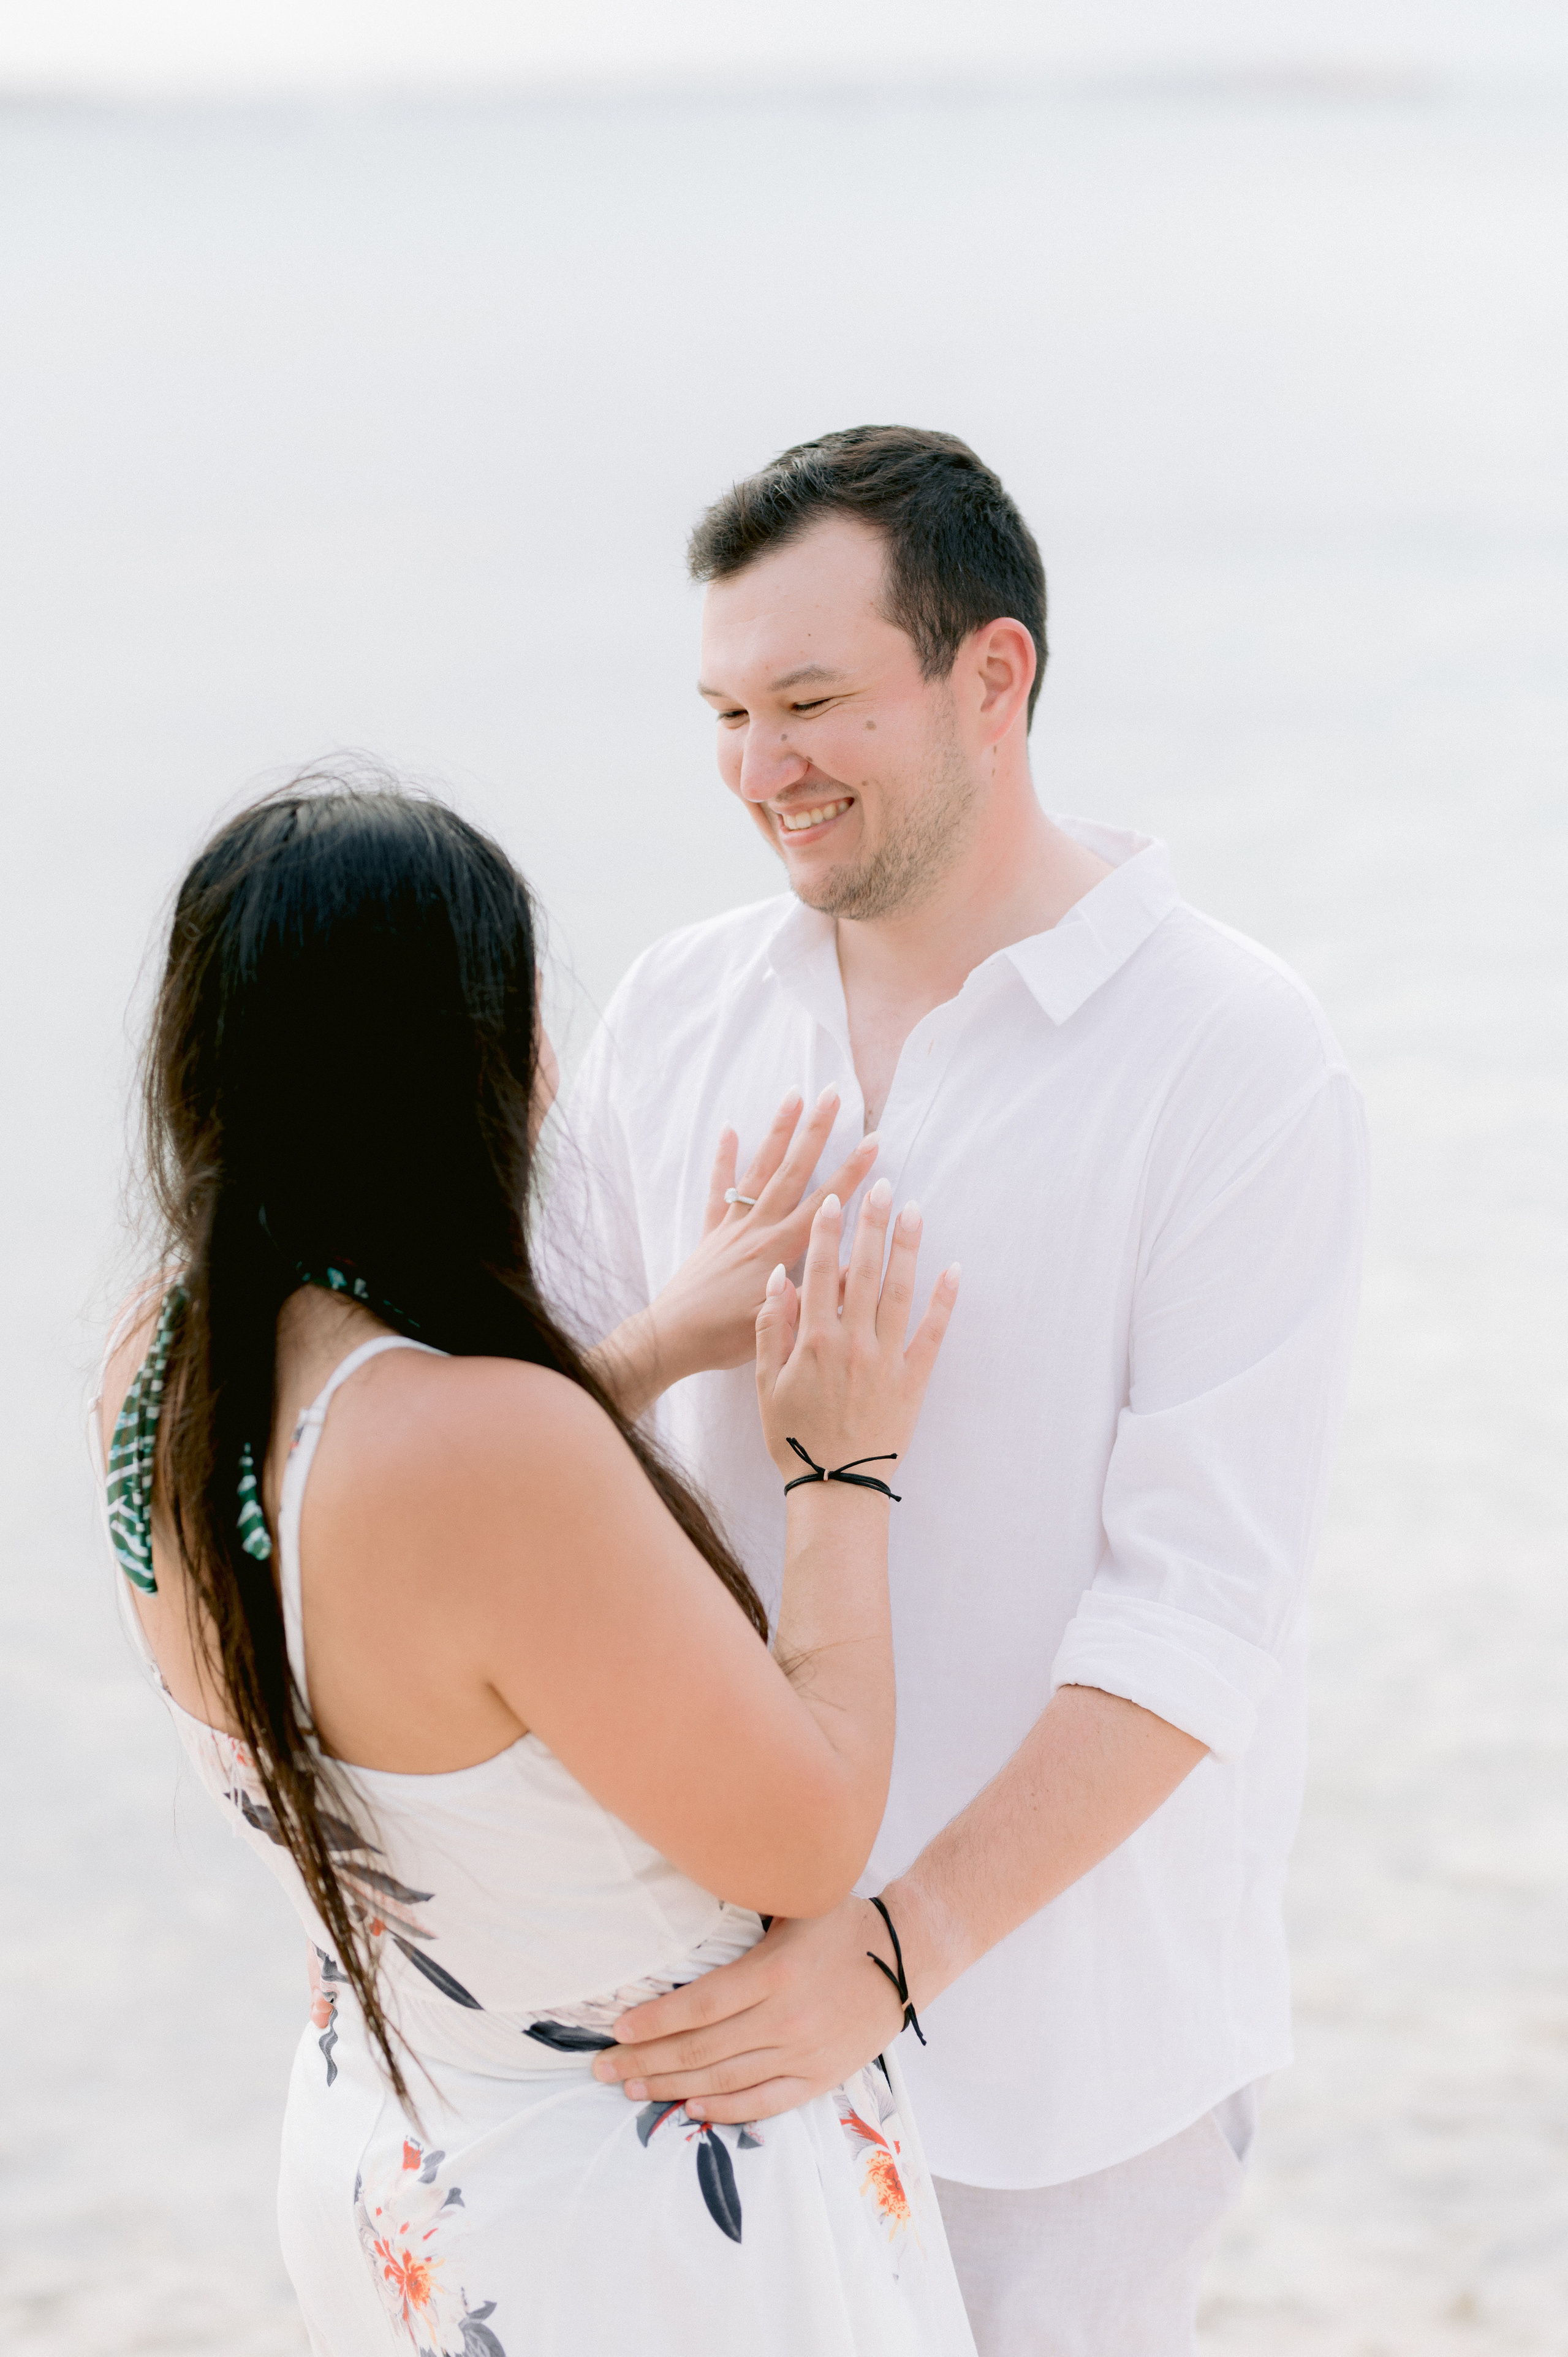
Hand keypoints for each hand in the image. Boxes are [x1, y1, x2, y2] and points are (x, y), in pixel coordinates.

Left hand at [590, 1087, 878, 1417]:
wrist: (671, 1339)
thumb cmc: (725, 1338)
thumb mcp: (780, 1325)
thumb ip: (816, 1296)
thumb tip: (855, 1269)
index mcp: (780, 1250)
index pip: (824, 1204)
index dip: (851, 1173)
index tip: (873, 1143)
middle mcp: (758, 1229)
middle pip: (792, 1171)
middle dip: (815, 1132)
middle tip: (832, 1094)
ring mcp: (733, 1226)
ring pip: (760, 1170)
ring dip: (777, 1132)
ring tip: (793, 1095)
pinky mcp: (712, 1232)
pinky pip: (719, 1189)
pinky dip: (724, 1158)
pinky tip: (730, 1129)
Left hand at [591, 1901, 907, 2121]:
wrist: (907, 1957)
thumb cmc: (841, 1921)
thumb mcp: (796, 1899)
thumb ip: (745, 1901)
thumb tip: (687, 1884)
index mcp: (775, 1971)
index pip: (701, 2005)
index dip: (655, 2020)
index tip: (617, 2028)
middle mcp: (787, 2017)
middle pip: (703, 2049)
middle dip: (646, 2060)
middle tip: (602, 2067)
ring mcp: (804, 2052)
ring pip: (725, 2078)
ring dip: (672, 2086)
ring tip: (631, 2087)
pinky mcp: (820, 2076)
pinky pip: (765, 2102)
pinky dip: (726, 2109)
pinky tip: (691, 2106)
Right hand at [754, 1181, 957, 1480]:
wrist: (835, 1486)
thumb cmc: (793, 1437)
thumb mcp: (766, 1385)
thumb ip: (771, 1330)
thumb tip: (778, 1280)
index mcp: (814, 1341)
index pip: (820, 1272)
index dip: (826, 1233)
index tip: (833, 1199)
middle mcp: (853, 1343)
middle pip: (865, 1270)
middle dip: (872, 1224)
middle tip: (881, 1185)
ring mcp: (887, 1360)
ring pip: (900, 1292)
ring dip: (908, 1248)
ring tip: (913, 1210)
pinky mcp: (913, 1380)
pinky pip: (933, 1333)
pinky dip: (944, 1301)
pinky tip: (953, 1269)